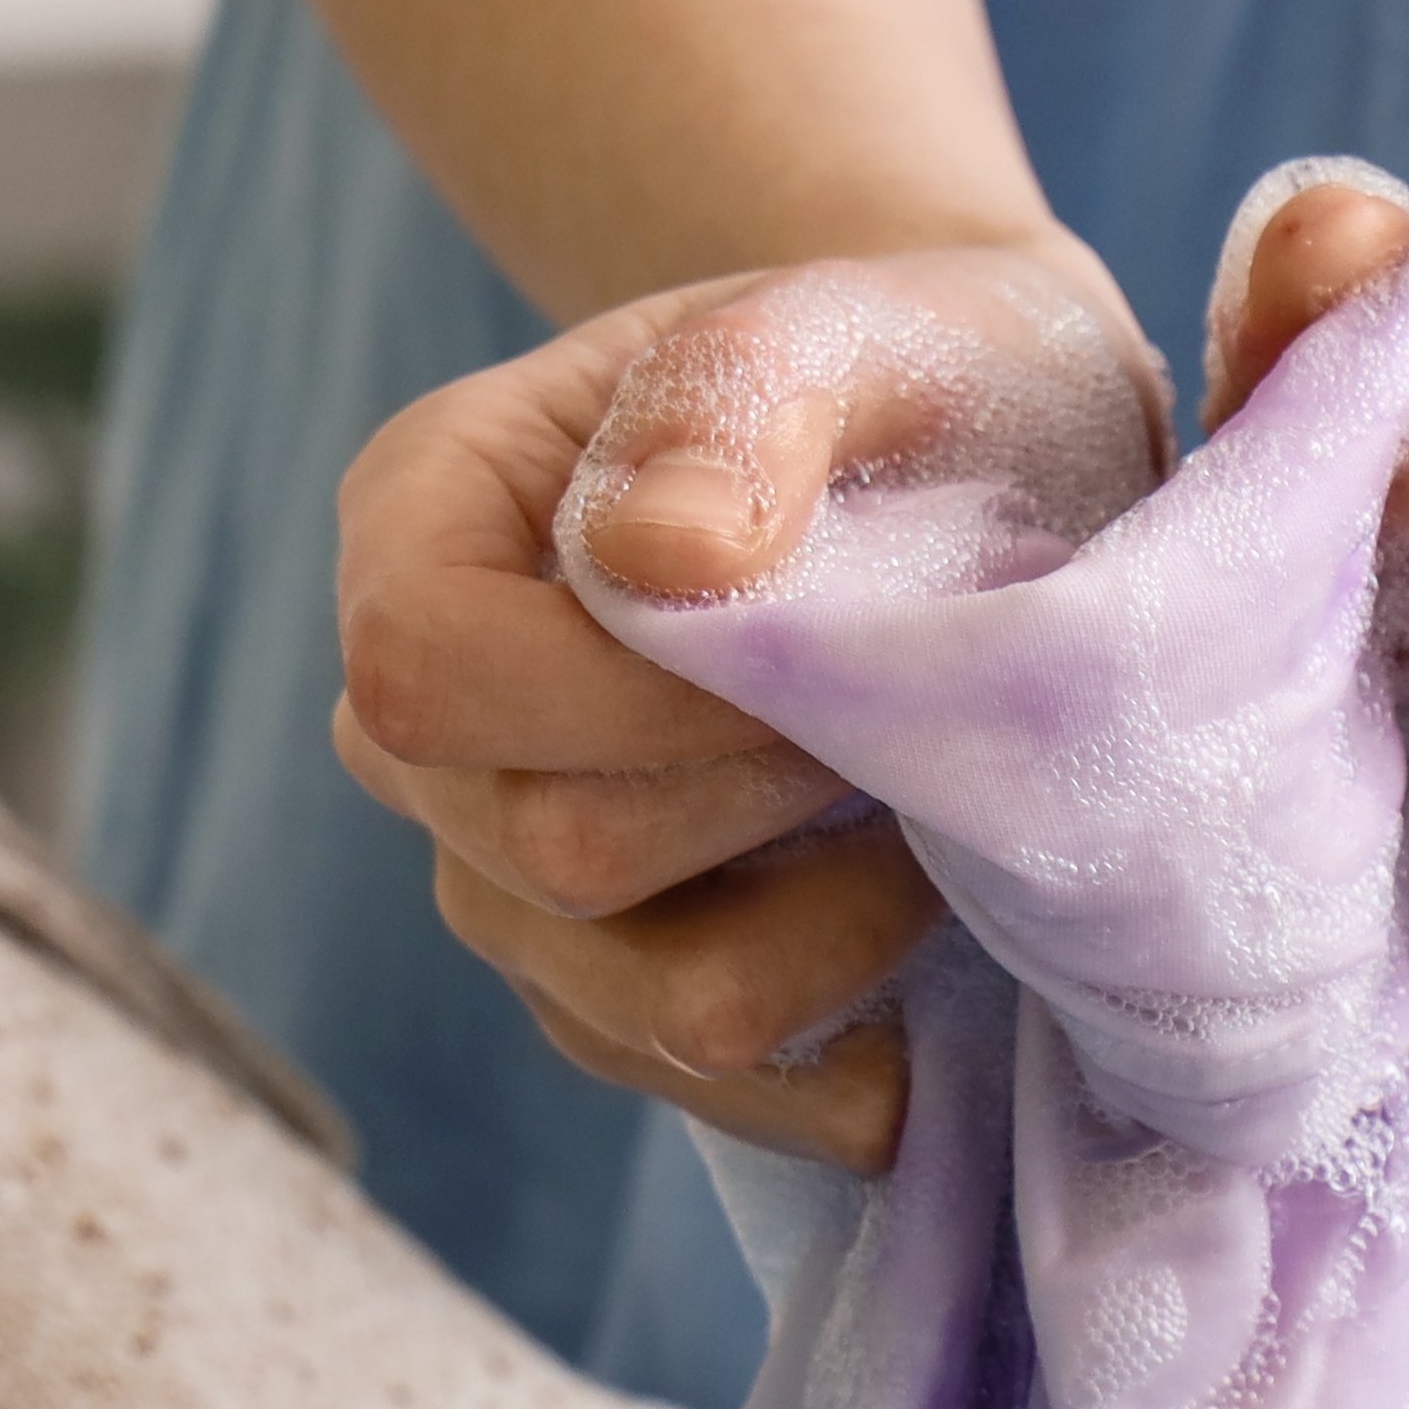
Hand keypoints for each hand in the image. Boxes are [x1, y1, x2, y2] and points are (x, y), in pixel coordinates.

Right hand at [328, 236, 1156, 1171]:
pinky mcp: (614, 989)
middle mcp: (423, 725)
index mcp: (421, 520)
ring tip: (932, 820)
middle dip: (765, 803)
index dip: (625, 701)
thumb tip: (653, 557)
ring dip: (825, 936)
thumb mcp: (850, 320)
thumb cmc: (906, 368)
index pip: (427, 676)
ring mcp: (503, 874)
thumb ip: (740, 397)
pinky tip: (937, 962)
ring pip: (634, 1003)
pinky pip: (702, 1087)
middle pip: (546, 856)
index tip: (821, 659)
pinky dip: (842, 1050)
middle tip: (912, 720)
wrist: (987, 461)